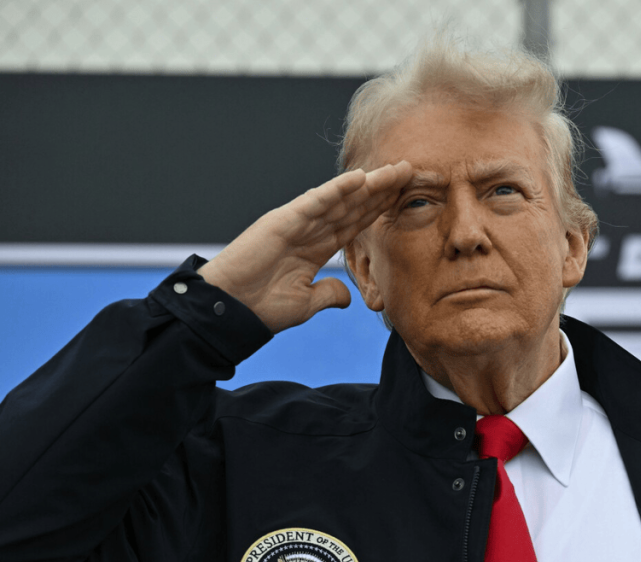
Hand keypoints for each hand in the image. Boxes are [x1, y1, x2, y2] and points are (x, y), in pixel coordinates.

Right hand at [198, 162, 411, 332]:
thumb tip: (348, 296)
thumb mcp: (306, 303)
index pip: (356, 222)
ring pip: (340, 198)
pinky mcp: (282, 221)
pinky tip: (359, 178)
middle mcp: (310, 230)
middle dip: (382, 189)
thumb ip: (329, 294)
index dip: (380, 208)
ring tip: (395, 170)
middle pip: (354, 205)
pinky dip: (337, 190)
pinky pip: (315, 202)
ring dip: (369, 184)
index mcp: (317, 247)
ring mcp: (297, 222)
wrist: (230, 311)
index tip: (404, 196)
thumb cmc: (261, 307)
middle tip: (409, 171)